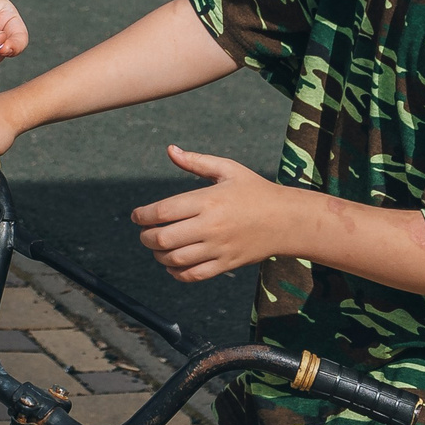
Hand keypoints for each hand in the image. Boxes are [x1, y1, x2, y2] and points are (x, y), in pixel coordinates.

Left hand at [130, 146, 306, 282]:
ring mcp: (218, 248)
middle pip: (163, 238)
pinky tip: (172, 264)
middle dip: (146, 237)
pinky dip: (176, 273)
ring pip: (175, 259)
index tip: (137, 215)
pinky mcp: (226, 264)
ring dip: (158, 255)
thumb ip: (196, 161)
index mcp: (208, 200)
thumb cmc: (255, 190)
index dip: (143, 215)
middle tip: (144, 233)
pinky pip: (193, 275)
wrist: (287, 220)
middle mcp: (211, 226)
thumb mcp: (228, 170)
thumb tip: (169, 150)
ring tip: (157, 247)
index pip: (163, 211)